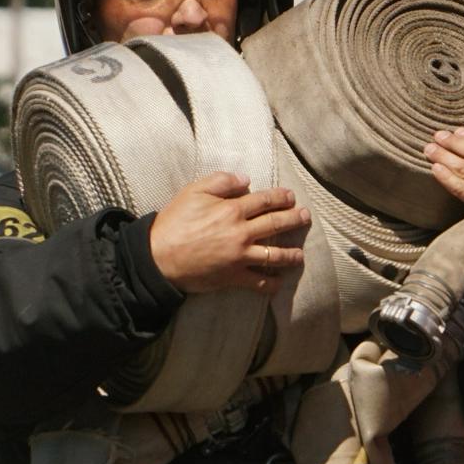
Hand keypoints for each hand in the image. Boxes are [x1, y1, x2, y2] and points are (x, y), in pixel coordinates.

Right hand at [148, 172, 308, 295]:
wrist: (158, 257)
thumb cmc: (174, 222)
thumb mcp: (193, 191)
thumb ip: (220, 181)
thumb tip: (245, 180)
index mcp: (232, 209)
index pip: (265, 201)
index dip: (281, 198)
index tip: (291, 197)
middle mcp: (241, 232)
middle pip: (276, 224)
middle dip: (294, 220)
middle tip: (305, 217)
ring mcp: (240, 257)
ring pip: (274, 255)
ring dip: (291, 254)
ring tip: (300, 254)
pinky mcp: (233, 277)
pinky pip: (259, 282)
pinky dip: (272, 284)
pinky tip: (280, 282)